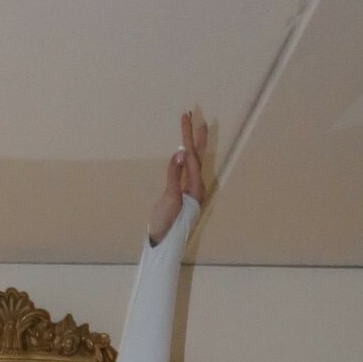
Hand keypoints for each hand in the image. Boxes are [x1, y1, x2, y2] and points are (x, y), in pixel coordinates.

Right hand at [147, 110, 207, 242]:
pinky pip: (187, 171)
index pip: (191, 155)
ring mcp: (190, 191)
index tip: (185, 117)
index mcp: (195, 186)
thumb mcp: (170, 198)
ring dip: (194, 146)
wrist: (163, 244)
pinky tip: (186, 155)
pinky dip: (187, 159)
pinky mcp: (183, 195)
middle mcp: (196, 187)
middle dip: (196, 137)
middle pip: (197, 157)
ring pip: (194, 163)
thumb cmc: (167, 223)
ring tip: (197, 131)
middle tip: (199, 119)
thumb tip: (180, 152)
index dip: (187, 135)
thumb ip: (174, 175)